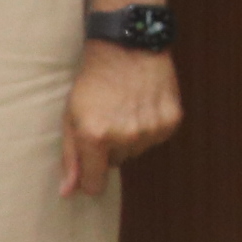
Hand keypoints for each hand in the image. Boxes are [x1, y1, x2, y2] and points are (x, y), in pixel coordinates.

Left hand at [60, 44, 178, 196]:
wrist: (128, 48)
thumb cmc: (94, 81)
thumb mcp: (71, 117)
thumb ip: (70, 158)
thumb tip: (69, 193)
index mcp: (95, 137)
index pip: (95, 182)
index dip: (90, 180)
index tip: (89, 171)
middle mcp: (126, 136)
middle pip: (116, 163)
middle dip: (109, 148)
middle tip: (106, 119)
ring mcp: (152, 128)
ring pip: (137, 150)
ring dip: (130, 137)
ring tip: (125, 110)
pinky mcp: (172, 120)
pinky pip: (157, 138)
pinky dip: (150, 127)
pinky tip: (143, 107)